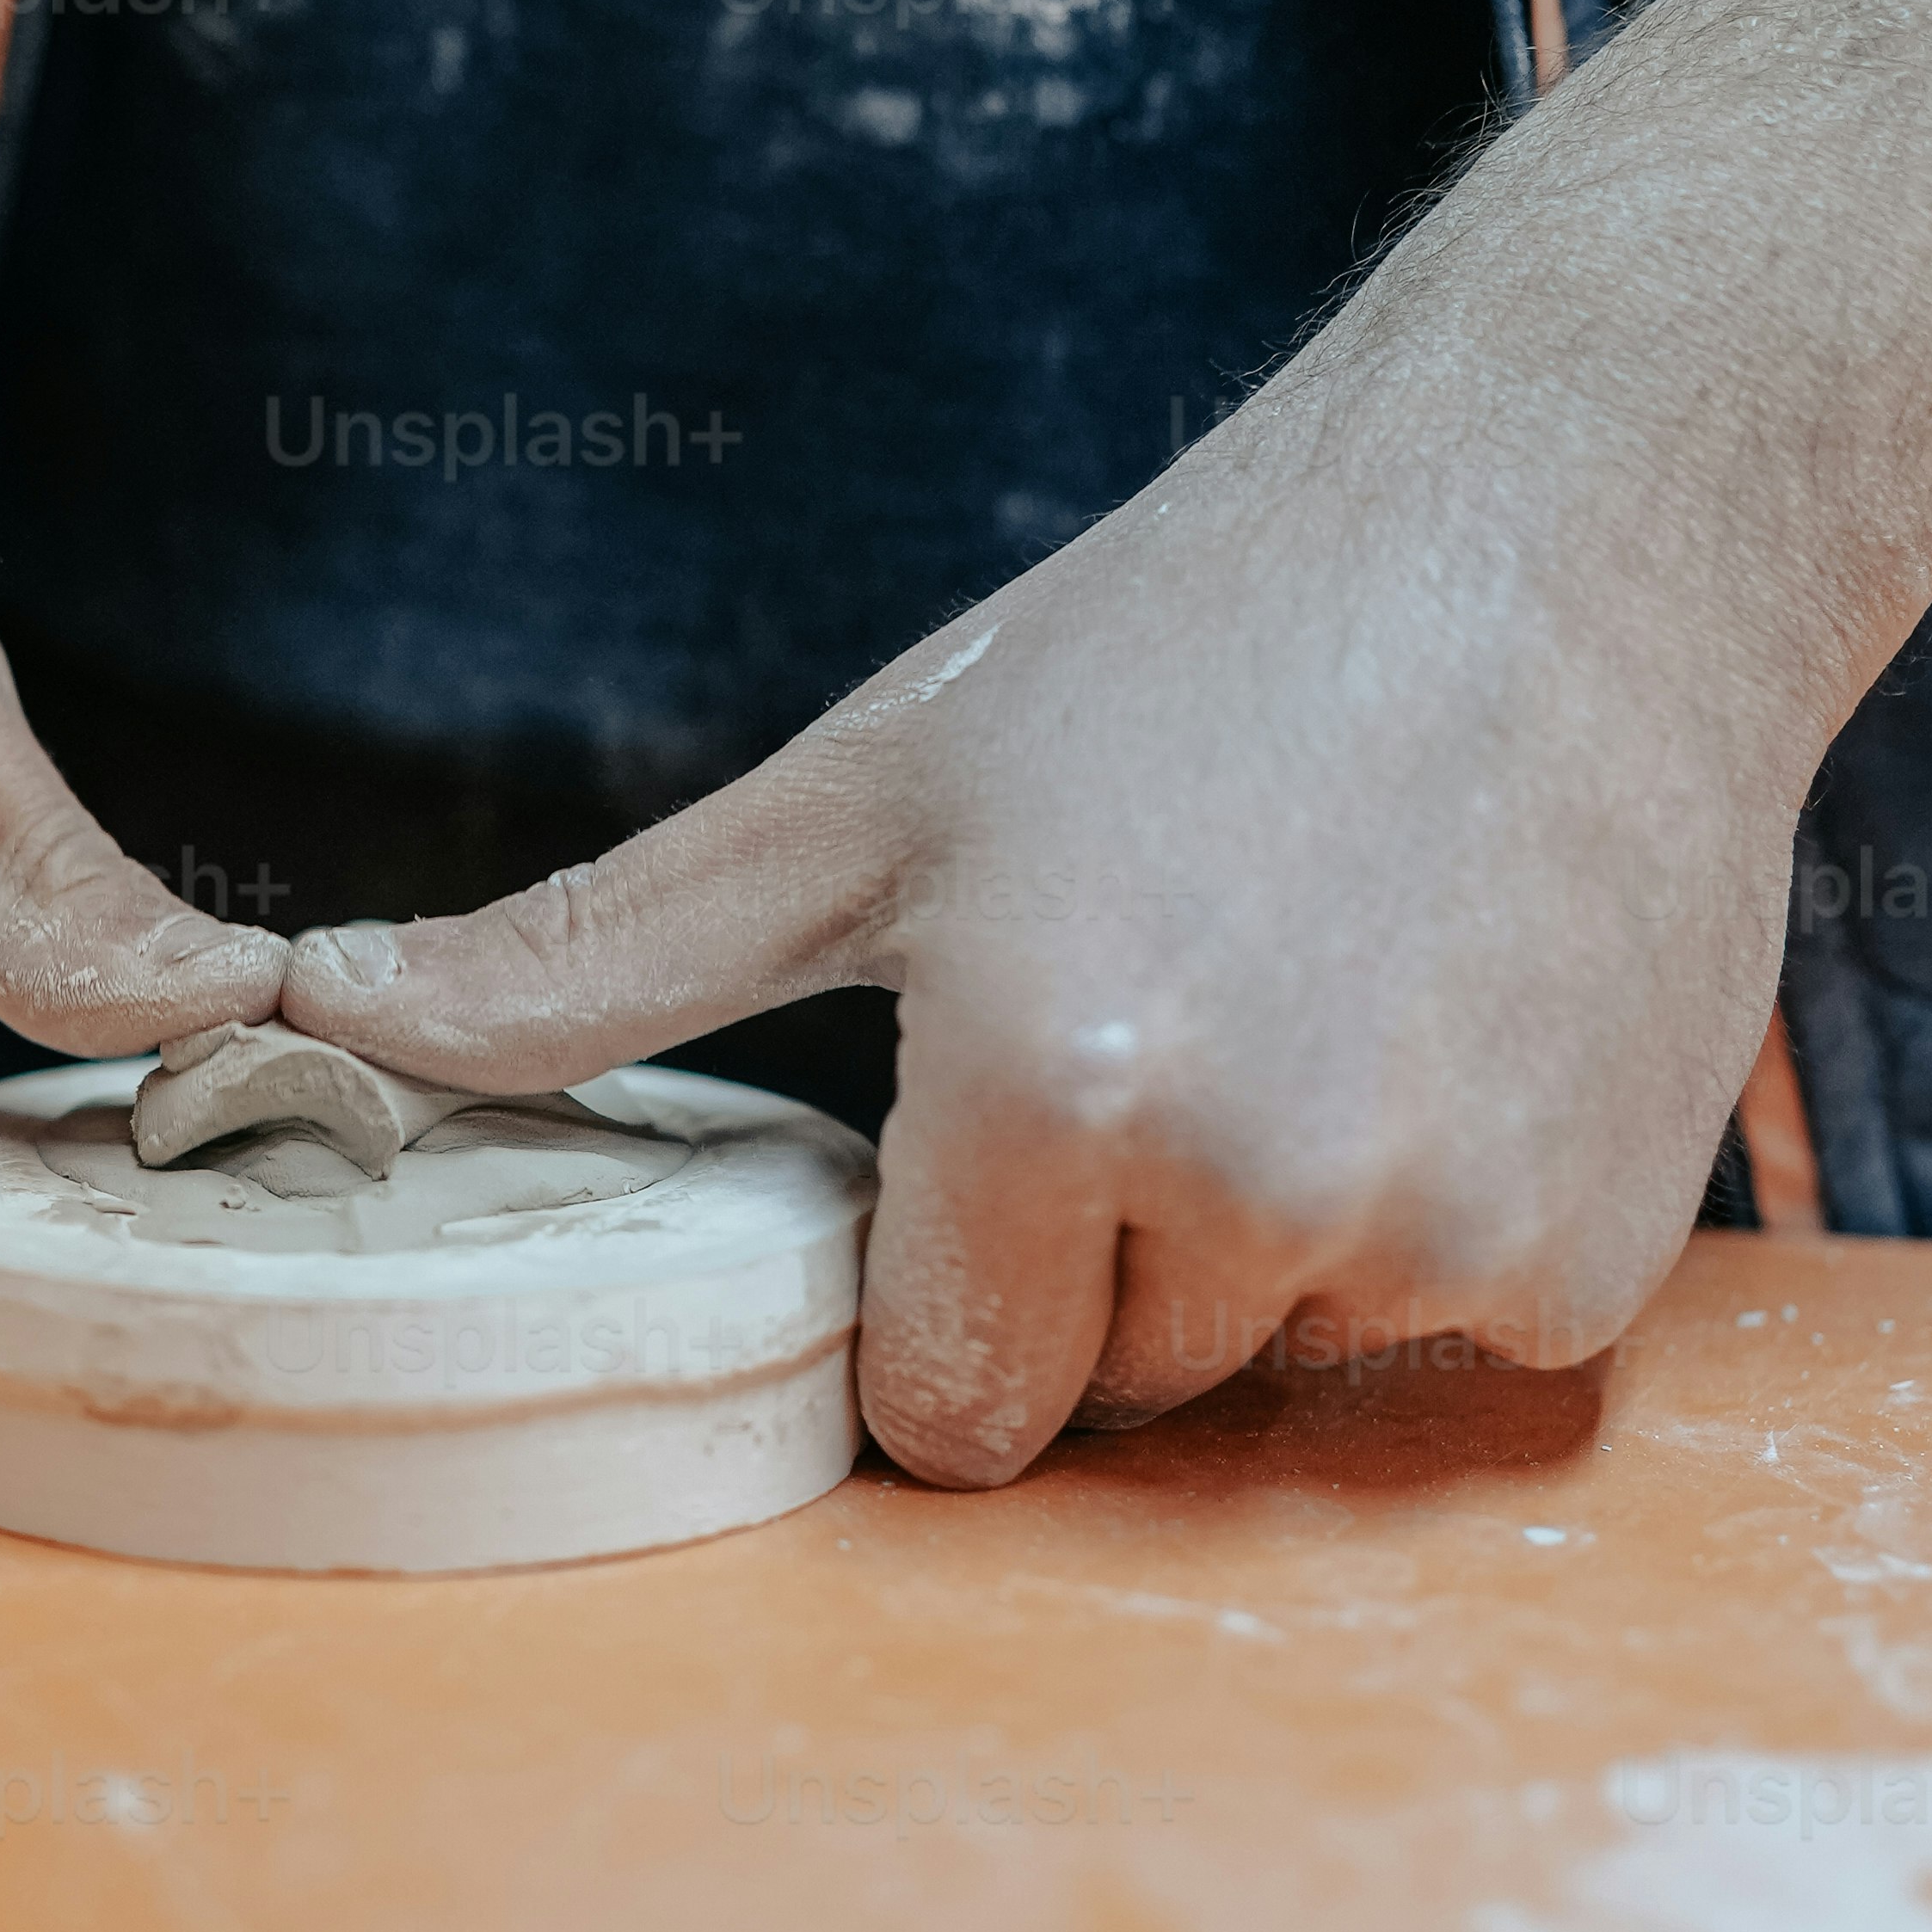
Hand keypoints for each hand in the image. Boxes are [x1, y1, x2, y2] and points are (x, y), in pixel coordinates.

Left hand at [288, 0, 1931, 1478]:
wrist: (1580, 521)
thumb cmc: (1193, 639)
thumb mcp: (871, 788)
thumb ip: (602, 954)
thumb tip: (330, 1019)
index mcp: (1046, 1093)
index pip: (943, 1410)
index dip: (947, 1294)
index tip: (993, 1135)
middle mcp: (1252, 1194)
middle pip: (1114, 1394)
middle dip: (1110, 1255)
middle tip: (1170, 1006)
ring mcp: (1446, 1240)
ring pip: (1284, 1368)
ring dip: (1276, 1239)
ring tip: (1314, 987)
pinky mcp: (1602, 1263)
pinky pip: (1455, 1340)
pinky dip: (1439, 1226)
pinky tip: (1443, 1020)